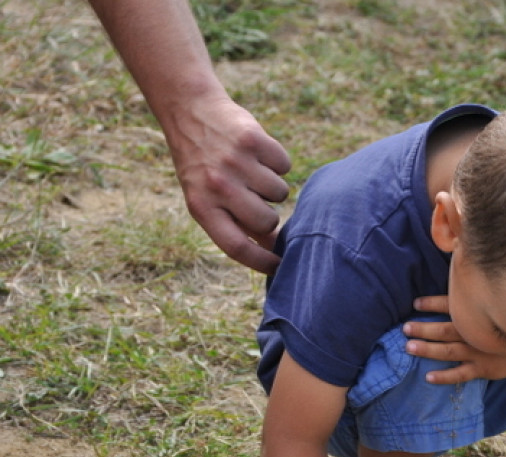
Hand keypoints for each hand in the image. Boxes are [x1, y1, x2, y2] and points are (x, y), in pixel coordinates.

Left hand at [166, 95, 290, 273]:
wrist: (190, 111)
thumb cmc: (203, 164)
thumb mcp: (205, 197)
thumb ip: (234, 225)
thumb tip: (271, 251)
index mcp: (202, 206)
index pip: (236, 247)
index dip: (261, 262)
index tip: (279, 266)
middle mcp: (217, 186)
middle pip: (266, 221)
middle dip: (270, 214)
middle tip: (257, 199)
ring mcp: (235, 162)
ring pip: (281, 193)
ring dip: (273, 185)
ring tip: (251, 170)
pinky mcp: (253, 140)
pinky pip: (285, 165)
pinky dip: (277, 162)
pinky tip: (257, 153)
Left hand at [403, 295, 505, 383]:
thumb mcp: (500, 309)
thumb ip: (479, 300)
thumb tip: (460, 280)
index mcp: (478, 317)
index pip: (453, 306)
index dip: (433, 304)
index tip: (415, 304)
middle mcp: (477, 334)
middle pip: (446, 330)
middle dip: (424, 329)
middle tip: (405, 328)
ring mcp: (479, 353)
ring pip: (450, 351)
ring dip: (429, 349)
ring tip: (409, 347)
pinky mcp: (483, 369)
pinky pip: (461, 374)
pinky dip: (445, 377)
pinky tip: (428, 377)